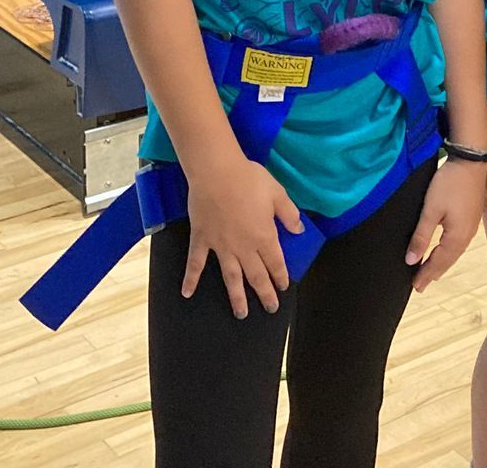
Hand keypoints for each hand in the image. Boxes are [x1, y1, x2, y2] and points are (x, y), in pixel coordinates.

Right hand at [183, 153, 302, 317]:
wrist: (216, 173)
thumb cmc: (249, 179)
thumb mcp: (277, 193)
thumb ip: (289, 214)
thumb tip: (299, 231)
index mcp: (264, 236)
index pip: (275, 263)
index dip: (281, 277)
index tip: (283, 288)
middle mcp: (244, 248)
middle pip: (256, 276)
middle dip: (264, 294)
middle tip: (270, 309)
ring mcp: (221, 247)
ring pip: (231, 277)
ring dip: (236, 297)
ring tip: (241, 314)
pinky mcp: (201, 240)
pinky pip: (195, 263)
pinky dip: (190, 279)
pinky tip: (187, 294)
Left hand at [406, 157, 485, 289]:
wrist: (472, 161)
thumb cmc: (449, 184)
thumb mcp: (431, 210)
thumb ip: (421, 236)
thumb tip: (411, 260)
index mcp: (456, 237)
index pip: (438, 263)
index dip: (425, 274)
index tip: (415, 287)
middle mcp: (466, 236)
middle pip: (448, 260)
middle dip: (433, 273)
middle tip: (420, 285)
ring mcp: (471, 227)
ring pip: (454, 252)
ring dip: (442, 263)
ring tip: (431, 272)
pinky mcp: (472, 217)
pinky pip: (459, 243)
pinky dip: (449, 252)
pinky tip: (445, 250)